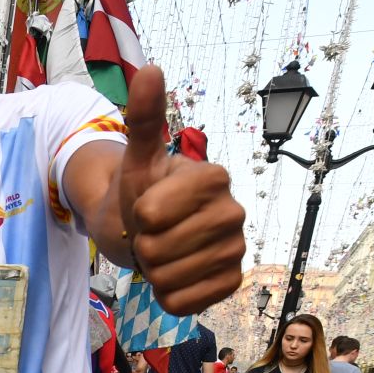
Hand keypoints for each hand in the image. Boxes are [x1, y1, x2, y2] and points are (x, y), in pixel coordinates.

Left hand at [118, 66, 246, 314]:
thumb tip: (150, 70)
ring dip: (153, 271)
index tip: (147, 207)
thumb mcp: (138, 157)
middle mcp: (235, 212)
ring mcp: (236, 250)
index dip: (139, 216)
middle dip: (144, 245)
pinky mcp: (230, 283)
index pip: (152, 215)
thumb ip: (144, 118)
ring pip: (168, 278)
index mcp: (215, 178)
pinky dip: (167, 295)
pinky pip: (182, 302)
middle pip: (159, 250)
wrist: (146, 231)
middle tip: (152, 233)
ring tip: (162, 251)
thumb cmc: (143, 192)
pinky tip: (174, 274)